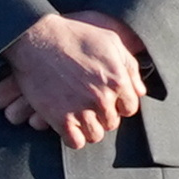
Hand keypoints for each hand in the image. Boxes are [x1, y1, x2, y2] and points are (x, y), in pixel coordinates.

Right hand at [0, 12, 152, 144]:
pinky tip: (69, 125)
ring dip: (90, 128)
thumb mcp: (111, 41)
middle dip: (104, 115)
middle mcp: (102, 98)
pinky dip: (73, 137)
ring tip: (81, 115)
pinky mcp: (60, 119)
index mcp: (117, 80)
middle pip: (112, 122)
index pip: (130, 108)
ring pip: (95, 135)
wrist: (38, 39)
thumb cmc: (75, 36)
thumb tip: (140, 91)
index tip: (109, 99)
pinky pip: (76, 142)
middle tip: (91, 105)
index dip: (120, 104)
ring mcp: (81, 110)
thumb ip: (130, 67)